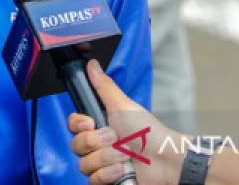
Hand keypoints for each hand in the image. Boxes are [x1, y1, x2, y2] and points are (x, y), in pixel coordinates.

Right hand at [67, 60, 185, 184]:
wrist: (165, 161)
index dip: (78, 125)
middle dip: (97, 142)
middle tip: (115, 138)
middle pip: (76, 145)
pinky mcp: (107, 182)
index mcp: (100, 126)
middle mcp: (99, 146)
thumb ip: (104, 86)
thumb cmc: (149, 133)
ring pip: (84, 164)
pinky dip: (108, 175)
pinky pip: (93, 180)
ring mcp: (102, 165)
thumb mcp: (124, 106)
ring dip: (106, 159)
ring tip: (125, 156)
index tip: (91, 122)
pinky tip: (122, 170)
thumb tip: (92, 65)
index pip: (73, 125)